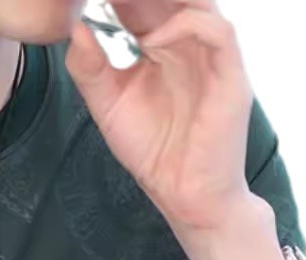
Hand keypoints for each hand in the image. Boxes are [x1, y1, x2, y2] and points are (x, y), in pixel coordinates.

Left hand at [66, 0, 254, 232]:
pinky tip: (152, 40)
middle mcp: (189, 41)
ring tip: (127, 0)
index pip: (144, 0)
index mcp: (161, 43)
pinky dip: (185, 25)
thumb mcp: (108, 107)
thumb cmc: (154, 152)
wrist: (186, 194)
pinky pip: (217, 32)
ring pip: (200, 0)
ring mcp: (212, 56)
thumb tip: (75, 27)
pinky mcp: (230, 77)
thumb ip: (89, 69)